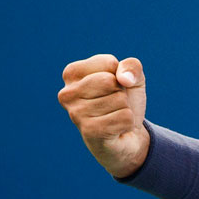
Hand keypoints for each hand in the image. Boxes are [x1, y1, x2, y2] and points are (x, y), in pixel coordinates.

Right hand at [58, 53, 149, 177]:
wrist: (127, 135)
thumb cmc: (123, 101)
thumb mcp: (132, 77)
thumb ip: (131, 65)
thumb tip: (124, 79)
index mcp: (72, 73)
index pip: (108, 63)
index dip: (119, 75)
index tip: (112, 87)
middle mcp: (67, 94)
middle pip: (110, 81)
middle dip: (121, 92)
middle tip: (113, 104)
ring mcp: (76, 114)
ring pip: (119, 100)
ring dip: (124, 108)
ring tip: (113, 116)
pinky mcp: (89, 131)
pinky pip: (124, 117)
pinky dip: (128, 122)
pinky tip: (116, 129)